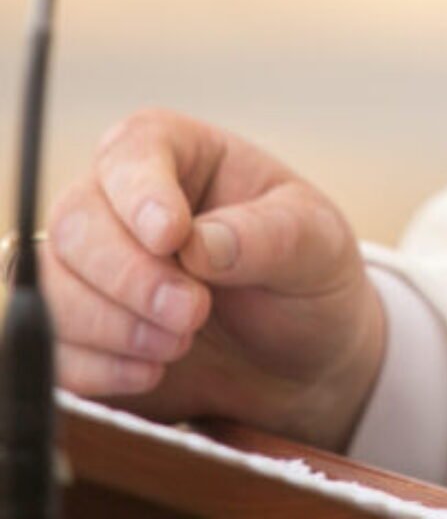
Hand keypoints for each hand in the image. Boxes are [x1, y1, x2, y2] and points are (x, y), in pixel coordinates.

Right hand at [43, 107, 384, 449]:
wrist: (302, 363)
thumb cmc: (309, 280)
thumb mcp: (315, 245)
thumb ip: (264, 237)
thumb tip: (198, 244)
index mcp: (183, 155)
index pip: (134, 149)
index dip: (140, 191)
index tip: (170, 236)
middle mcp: (125, 202)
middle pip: (78, 220)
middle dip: (128, 276)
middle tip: (192, 314)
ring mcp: (96, 268)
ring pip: (55, 284)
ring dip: (111, 326)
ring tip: (179, 346)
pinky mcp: (83, 332)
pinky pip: (55, 346)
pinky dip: (95, 367)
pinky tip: (151, 373)